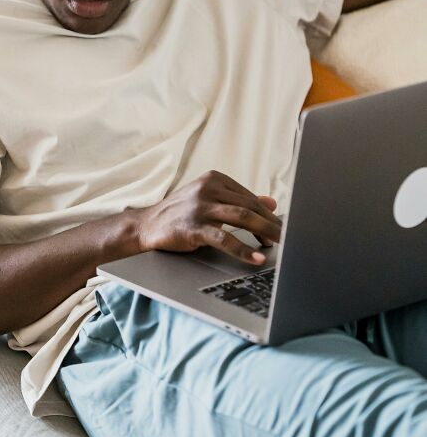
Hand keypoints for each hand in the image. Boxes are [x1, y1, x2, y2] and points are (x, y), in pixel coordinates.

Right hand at [133, 170, 282, 265]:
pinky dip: (243, 249)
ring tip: (281, 245)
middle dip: (273, 224)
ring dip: (266, 232)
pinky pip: (224, 238)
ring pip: (242, 218)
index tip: (285, 228)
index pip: (250, 197)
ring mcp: (200, 207)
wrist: (146, 225)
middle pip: (250, 206)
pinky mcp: (192, 227)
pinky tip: (256, 258)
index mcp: (214, 179)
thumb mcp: (210, 201)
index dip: (270, 214)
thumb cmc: (181, 214)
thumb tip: (271, 201)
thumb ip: (238, 200)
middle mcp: (208, 188)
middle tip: (291, 238)